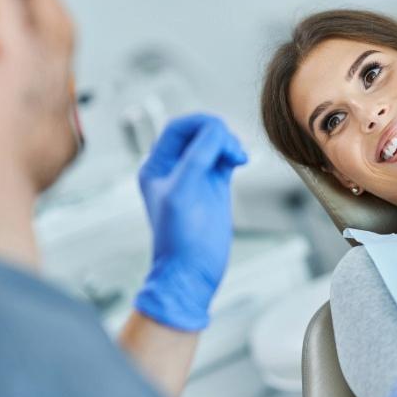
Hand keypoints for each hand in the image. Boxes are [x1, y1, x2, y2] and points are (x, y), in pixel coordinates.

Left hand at [134, 114, 246, 330]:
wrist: (192, 272)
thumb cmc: (178, 240)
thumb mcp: (182, 193)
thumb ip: (197, 157)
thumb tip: (216, 130)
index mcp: (156, 166)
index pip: (178, 128)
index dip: (200, 123)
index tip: (220, 131)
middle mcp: (175, 168)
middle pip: (198, 132)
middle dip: (217, 134)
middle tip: (231, 149)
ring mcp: (196, 176)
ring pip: (214, 143)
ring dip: (228, 143)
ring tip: (237, 157)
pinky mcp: (215, 186)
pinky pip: (224, 158)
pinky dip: (234, 153)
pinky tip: (240, 161)